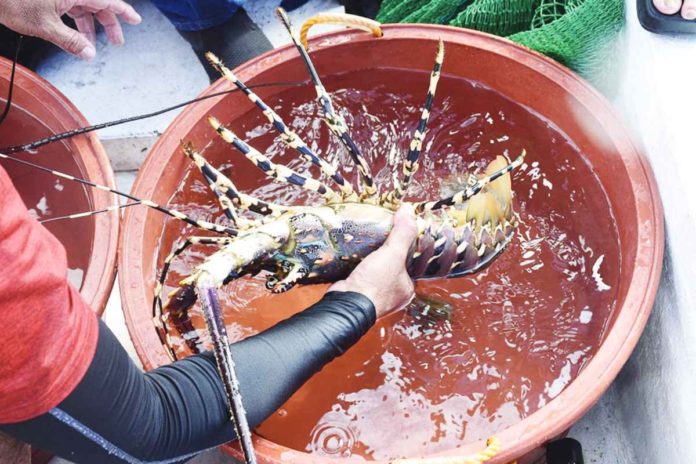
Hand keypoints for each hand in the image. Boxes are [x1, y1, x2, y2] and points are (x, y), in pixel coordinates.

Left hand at [0, 0, 140, 60]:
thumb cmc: (13, 2)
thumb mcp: (45, 27)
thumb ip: (71, 41)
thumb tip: (89, 54)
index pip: (107, 1)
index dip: (124, 12)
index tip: (136, 20)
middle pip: (97, 4)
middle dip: (108, 24)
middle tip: (116, 42)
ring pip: (83, 7)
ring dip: (89, 26)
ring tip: (91, 45)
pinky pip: (69, 7)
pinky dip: (74, 22)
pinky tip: (74, 35)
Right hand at [329, 205, 417, 317]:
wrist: (346, 304)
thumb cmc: (375, 284)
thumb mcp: (393, 254)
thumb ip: (402, 233)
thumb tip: (408, 209)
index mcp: (406, 289)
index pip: (410, 263)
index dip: (405, 246)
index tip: (398, 231)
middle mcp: (392, 294)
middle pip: (392, 265)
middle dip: (386, 251)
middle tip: (381, 233)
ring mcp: (373, 294)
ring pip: (375, 269)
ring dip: (370, 256)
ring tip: (367, 239)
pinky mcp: (356, 291)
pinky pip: (360, 272)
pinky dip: (357, 262)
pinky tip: (354, 250)